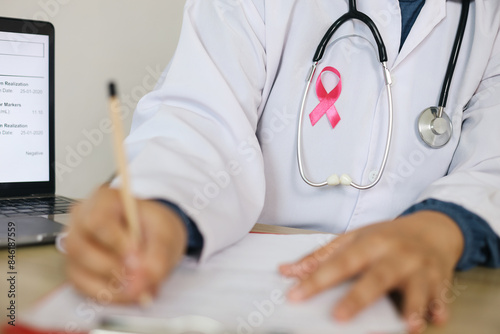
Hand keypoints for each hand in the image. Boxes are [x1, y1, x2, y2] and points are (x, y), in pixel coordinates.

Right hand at [65, 187, 186, 303]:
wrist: (153, 236)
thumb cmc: (155, 227)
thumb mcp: (166, 234)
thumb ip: (158, 255)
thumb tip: (143, 280)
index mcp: (103, 200)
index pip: (96, 219)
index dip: (115, 242)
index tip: (137, 258)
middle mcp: (81, 220)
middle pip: (79, 246)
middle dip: (111, 267)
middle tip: (140, 280)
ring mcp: (75, 245)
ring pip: (78, 270)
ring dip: (110, 285)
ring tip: (140, 288)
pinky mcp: (75, 268)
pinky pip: (81, 287)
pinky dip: (107, 295)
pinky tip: (129, 293)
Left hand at [279, 211, 463, 332]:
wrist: (431, 229)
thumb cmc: (388, 236)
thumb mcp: (354, 239)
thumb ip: (321, 256)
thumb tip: (288, 270)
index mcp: (370, 243)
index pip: (340, 263)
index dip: (317, 280)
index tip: (296, 295)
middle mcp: (395, 255)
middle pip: (376, 278)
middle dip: (358, 298)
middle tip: (339, 317)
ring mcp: (420, 268)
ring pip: (415, 288)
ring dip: (411, 306)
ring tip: (407, 325)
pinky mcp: (440, 281)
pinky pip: (440, 297)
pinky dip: (439, 308)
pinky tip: (435, 318)